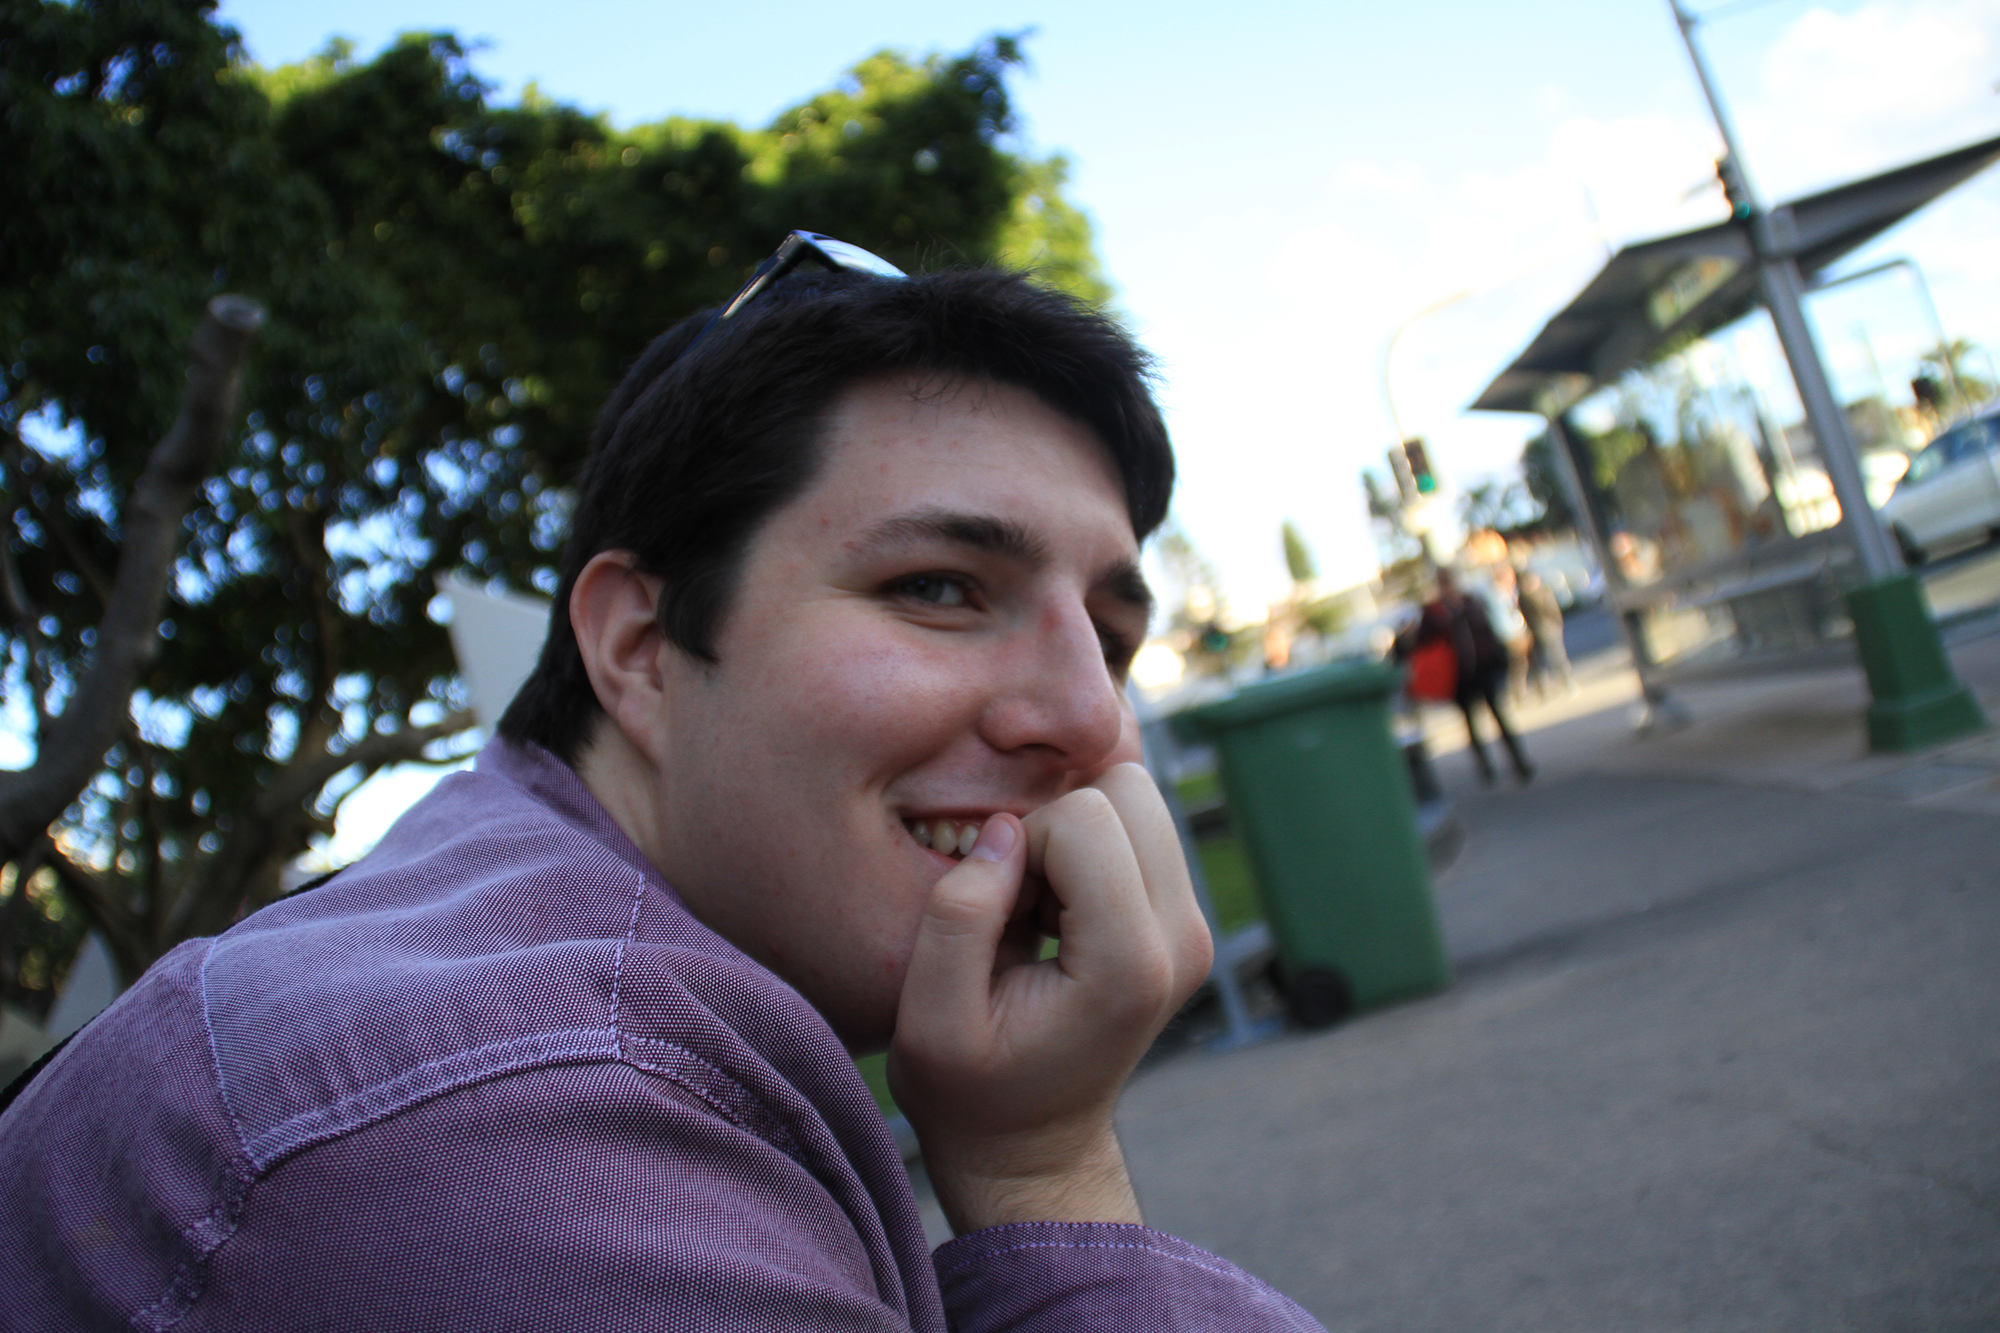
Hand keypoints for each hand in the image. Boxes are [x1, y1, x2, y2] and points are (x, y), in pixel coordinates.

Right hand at [886, 763, 1213, 1234]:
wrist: (1030, 1146)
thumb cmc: (969, 1092)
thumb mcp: (928, 1021)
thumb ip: (959, 915)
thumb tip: (1004, 829)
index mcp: (1128, 967)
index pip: (1085, 817)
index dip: (1021, 841)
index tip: (997, 906)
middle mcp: (1182, 939)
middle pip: (1129, 787)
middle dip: (1058, 820)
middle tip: (1020, 897)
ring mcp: (1192, 928)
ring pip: (1139, 795)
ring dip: (1076, 831)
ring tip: (1037, 906)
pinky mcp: (1183, 918)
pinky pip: (1140, 825)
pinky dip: (1091, 846)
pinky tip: (1057, 908)